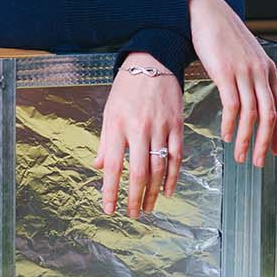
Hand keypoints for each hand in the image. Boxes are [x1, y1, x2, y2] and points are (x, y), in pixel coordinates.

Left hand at [91, 54, 182, 216]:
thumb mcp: (109, 112)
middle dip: (135, 197)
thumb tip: (99, 166)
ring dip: (155, 192)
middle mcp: (139, 129)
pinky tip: (169, 190)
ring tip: (149, 206)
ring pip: (159, 167)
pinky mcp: (177, 125)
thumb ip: (105, 141)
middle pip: (139, 172)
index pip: (114, 166)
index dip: (111, 191)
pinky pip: (177, 156)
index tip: (110, 209)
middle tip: (133, 214)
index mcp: (118, 126)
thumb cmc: (127, 88)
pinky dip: (174, 176)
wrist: (152, 62)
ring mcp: (160, 127)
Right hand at [188, 0, 276, 166]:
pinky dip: (230, 124)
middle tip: (261, 162)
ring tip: (241, 156)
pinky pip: (232, 105)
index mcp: (268, 70)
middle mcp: (260, 72)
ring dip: (247, 139)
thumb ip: (252, 74)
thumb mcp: (244, 55)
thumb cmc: (222, 34)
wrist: (205, 11)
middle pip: (270, 116)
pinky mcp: (226, 72)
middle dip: (267, 143)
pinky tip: (225, 135)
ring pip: (252, 114)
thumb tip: (252, 95)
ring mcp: (244, 72)